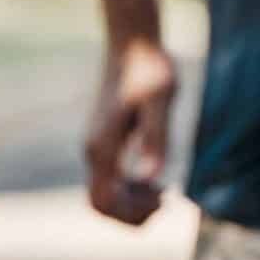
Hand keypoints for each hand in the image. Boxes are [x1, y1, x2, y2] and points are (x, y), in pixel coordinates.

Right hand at [84, 37, 176, 226]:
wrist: (133, 44)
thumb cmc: (151, 68)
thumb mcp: (161, 101)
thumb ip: (155, 139)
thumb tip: (150, 179)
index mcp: (102, 146)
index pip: (104, 202)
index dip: (132, 213)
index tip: (164, 200)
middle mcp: (92, 151)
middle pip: (99, 205)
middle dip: (131, 215)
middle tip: (166, 201)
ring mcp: (95, 147)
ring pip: (102, 195)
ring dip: (130, 204)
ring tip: (164, 193)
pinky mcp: (103, 142)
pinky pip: (108, 181)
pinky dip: (128, 191)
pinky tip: (154, 181)